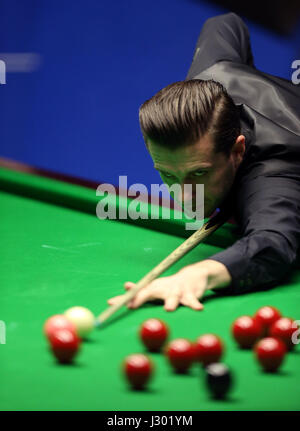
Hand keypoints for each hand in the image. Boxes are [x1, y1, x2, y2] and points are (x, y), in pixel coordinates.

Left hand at [107, 259, 230, 311]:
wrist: (193, 276)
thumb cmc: (169, 286)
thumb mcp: (153, 288)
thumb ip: (139, 293)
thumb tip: (124, 290)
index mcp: (152, 288)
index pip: (135, 293)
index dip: (124, 299)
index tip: (112, 303)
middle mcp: (162, 288)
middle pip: (149, 292)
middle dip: (141, 298)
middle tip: (131, 306)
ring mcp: (177, 290)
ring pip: (173, 297)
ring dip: (171, 302)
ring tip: (168, 309)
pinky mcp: (191, 294)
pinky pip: (193, 300)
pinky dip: (195, 304)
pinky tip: (198, 309)